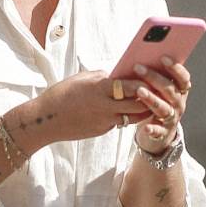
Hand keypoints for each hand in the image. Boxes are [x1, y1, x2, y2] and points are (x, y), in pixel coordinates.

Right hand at [9, 70, 151, 148]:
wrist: (46, 120)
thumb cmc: (62, 94)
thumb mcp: (82, 79)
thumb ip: (102, 77)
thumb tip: (117, 75)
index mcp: (99, 88)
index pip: (130, 85)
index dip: (143, 82)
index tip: (152, 77)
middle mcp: (104, 106)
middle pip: (137, 104)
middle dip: (150, 99)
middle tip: (159, 92)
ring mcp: (104, 121)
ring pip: (133, 117)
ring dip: (143, 110)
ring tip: (152, 103)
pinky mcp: (102, 130)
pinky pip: (120, 123)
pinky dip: (126, 116)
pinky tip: (131, 111)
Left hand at [131, 54, 190, 154]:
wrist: (159, 134)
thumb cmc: (157, 104)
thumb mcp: (159, 90)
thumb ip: (156, 77)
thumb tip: (142, 56)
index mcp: (180, 91)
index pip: (183, 78)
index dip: (175, 68)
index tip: (163, 58)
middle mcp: (178, 104)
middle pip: (170, 90)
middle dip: (154, 78)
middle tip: (138, 68)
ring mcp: (171, 119)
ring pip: (164, 108)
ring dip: (152, 99)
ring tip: (139, 90)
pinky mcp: (162, 133)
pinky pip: (158, 131)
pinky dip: (153, 129)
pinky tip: (145, 127)